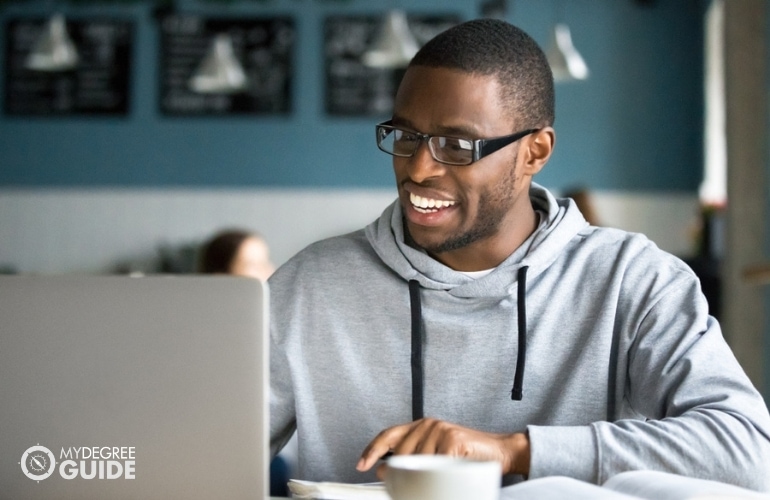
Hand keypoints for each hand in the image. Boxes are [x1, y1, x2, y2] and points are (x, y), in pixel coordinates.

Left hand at [355, 418, 529, 477]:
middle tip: (407, 486)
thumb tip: (386, 471)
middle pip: (401, 454)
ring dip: (427, 477)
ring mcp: (440, 430)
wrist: (499, 451)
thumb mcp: (435, 455)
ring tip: (440, 478)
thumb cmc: (466, 455)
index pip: (388, 435)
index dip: (372, 450)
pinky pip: (437, 466)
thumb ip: (414, 458)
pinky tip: (450, 473)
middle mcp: (427, 424)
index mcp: (420, 426)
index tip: (362, 465)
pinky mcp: (452, 440)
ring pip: (418, 463)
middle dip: (402, 473)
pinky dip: (442, 476)